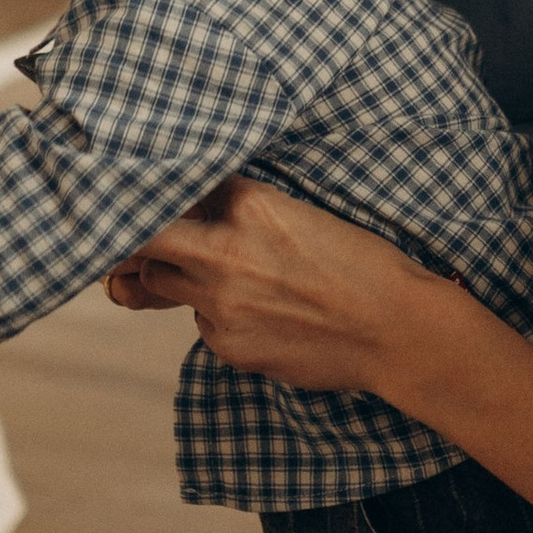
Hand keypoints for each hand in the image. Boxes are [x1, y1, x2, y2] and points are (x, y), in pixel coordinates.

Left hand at [111, 182, 444, 394]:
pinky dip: (219, 316)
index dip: (163, 193)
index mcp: (250, 203)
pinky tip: (265, 316)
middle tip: (141, 235)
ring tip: (232, 278)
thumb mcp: (299, 214)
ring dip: (181, 276)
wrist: (396, 329)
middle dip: (137, 236)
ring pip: (164, 282)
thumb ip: (239, 211)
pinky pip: (201, 322)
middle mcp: (225, 251)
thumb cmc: (359, 266)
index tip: (149, 194)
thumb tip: (189, 210)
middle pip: (144, 238)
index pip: (177, 188)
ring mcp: (221, 303)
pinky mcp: (227, 344)